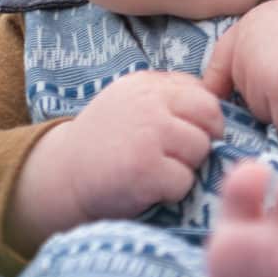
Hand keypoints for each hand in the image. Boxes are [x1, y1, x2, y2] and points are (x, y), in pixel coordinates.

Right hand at [5, 70, 223, 255]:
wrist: (60, 177)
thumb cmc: (105, 144)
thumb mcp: (132, 104)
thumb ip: (169, 97)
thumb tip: (217, 104)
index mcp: (147, 85)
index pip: (203, 95)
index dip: (203, 121)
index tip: (185, 136)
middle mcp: (149, 103)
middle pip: (210, 119)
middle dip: (202, 141)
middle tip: (175, 157)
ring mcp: (148, 134)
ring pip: (200, 150)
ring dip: (185, 168)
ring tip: (155, 172)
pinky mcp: (146, 169)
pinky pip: (185, 181)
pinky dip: (171, 192)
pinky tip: (146, 188)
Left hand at [201, 0, 277, 139]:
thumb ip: (270, 44)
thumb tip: (258, 76)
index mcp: (251, 24)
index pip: (220, 63)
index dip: (220, 87)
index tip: (222, 101)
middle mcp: (248, 46)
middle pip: (247, 97)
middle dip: (276, 100)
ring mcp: (260, 71)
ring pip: (267, 116)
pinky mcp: (277, 94)